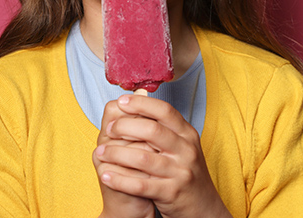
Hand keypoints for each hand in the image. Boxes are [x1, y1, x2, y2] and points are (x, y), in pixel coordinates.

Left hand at [94, 95, 231, 217]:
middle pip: (152, 130)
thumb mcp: (181, 145)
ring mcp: (180, 172)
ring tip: (100, 152)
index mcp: (187, 134)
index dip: (141, 103)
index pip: (165, 111)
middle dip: (125, 126)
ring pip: (143, 158)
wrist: (203, 206)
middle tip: (108, 129)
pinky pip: (141, 185)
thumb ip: (162, 125)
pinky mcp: (171, 193)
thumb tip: (137, 97)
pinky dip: (120, 180)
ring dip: (117, 153)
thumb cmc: (185, 171)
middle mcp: (186, 150)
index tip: (122, 101)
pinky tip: (106, 175)